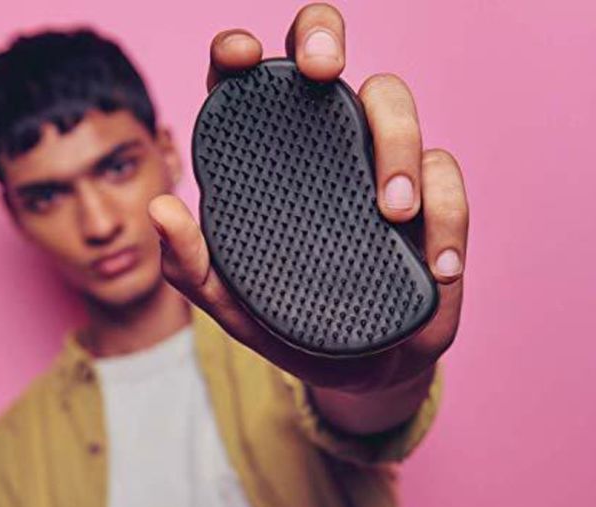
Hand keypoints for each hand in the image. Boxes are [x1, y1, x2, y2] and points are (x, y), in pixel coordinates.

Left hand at [148, 2, 467, 392]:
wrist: (357, 367)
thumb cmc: (285, 326)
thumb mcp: (229, 302)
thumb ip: (191, 265)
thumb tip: (160, 210)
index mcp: (268, 163)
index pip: (250, 89)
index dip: (239, 55)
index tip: (240, 58)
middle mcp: (324, 150)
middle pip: (327, 59)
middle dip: (324, 37)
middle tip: (321, 72)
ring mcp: (380, 168)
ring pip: (395, 106)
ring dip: (398, 145)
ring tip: (393, 214)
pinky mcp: (431, 201)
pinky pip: (448, 179)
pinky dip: (449, 217)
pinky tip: (438, 268)